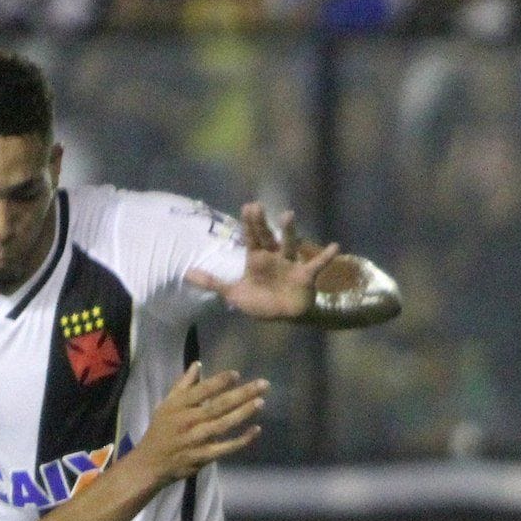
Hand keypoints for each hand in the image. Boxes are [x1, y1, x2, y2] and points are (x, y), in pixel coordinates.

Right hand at [131, 363, 267, 483]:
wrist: (150, 464)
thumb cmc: (160, 431)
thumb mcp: (166, 405)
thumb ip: (183, 385)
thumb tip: (198, 365)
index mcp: (178, 406)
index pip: (201, 390)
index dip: (219, 382)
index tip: (236, 374)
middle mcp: (188, 421)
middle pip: (218, 406)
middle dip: (242, 394)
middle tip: (263, 384)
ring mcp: (196, 440)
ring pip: (223, 425)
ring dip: (243, 413)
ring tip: (261, 402)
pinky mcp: (202, 457)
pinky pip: (225, 448)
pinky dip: (241, 440)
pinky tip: (256, 429)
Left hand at [185, 203, 339, 321]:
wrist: (283, 314)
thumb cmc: (260, 301)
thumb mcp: (234, 294)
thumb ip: (212, 282)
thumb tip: (185, 274)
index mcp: (257, 259)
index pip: (251, 238)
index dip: (249, 224)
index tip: (248, 206)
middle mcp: (274, 257)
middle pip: (267, 237)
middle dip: (262, 223)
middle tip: (257, 206)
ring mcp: (290, 264)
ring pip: (290, 244)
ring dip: (290, 231)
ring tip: (288, 215)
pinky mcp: (305, 276)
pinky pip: (316, 264)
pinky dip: (325, 257)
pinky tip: (335, 246)